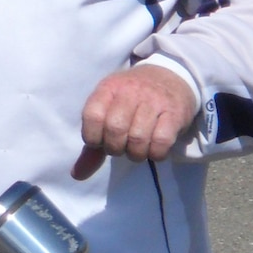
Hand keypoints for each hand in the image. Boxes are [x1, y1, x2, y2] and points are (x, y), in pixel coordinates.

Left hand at [71, 66, 198, 179]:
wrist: (170, 78)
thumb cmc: (132, 101)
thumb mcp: (108, 112)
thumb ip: (93, 145)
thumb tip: (77, 175)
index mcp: (108, 88)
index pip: (92, 116)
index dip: (93, 137)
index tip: (101, 142)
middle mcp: (130, 91)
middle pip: (115, 129)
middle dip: (115, 148)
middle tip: (122, 147)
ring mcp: (154, 101)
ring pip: (138, 138)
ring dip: (136, 153)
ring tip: (138, 149)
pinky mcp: (175, 113)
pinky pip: (161, 142)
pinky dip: (156, 153)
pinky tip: (155, 149)